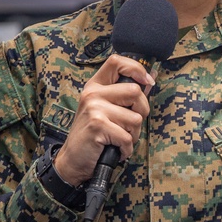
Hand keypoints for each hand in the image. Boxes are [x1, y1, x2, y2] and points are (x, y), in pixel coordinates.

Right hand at [53, 54, 154, 185]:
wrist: (73, 160)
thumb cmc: (94, 135)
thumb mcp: (104, 109)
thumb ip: (122, 96)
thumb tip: (149, 83)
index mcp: (95, 86)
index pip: (116, 62)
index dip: (136, 69)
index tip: (147, 82)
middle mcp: (93, 94)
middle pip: (135, 92)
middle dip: (142, 112)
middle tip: (129, 125)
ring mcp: (94, 109)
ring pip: (135, 118)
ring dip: (133, 134)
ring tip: (118, 139)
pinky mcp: (97, 125)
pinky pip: (127, 137)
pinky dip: (126, 148)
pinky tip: (115, 149)